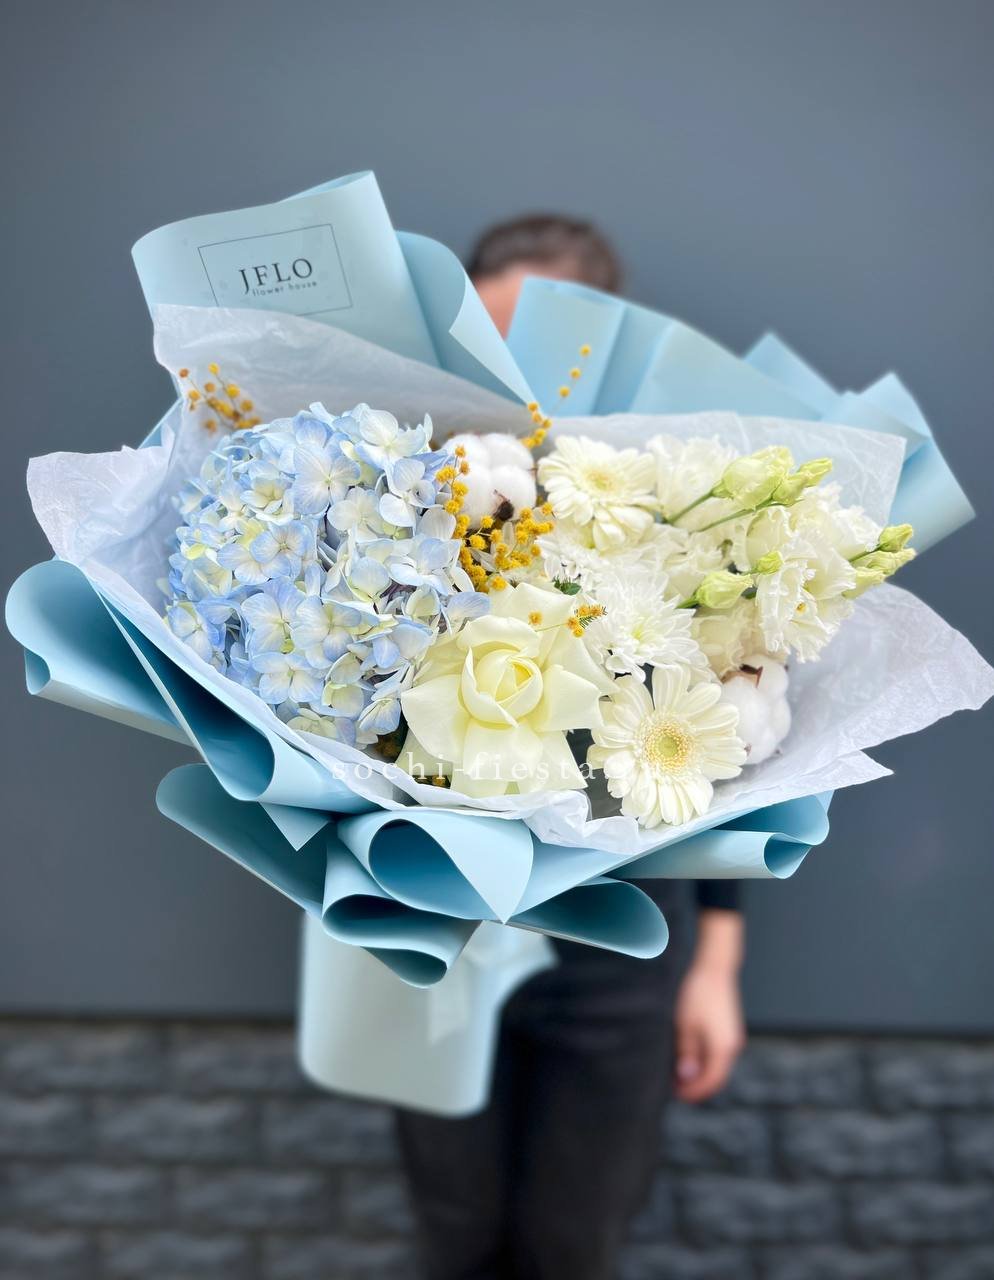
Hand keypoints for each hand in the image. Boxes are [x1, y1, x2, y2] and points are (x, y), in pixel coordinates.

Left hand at [673, 911, 745, 1102]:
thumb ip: (687, 1053)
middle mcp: (733, 1046)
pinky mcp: (729, 1031)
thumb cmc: (698, 994)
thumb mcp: (685, 1025)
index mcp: (723, 1048)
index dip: (694, 1091)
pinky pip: (718, 1054)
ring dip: (700, 1074)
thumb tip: (687, 1077)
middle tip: (674, 1088)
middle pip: (716, 1076)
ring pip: (717, 1066)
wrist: (714, 969)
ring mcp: (732, 1038)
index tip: (676, 1094)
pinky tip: (688, 1058)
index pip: (710, 1081)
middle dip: (696, 1085)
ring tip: (677, 1074)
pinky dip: (704, 1061)